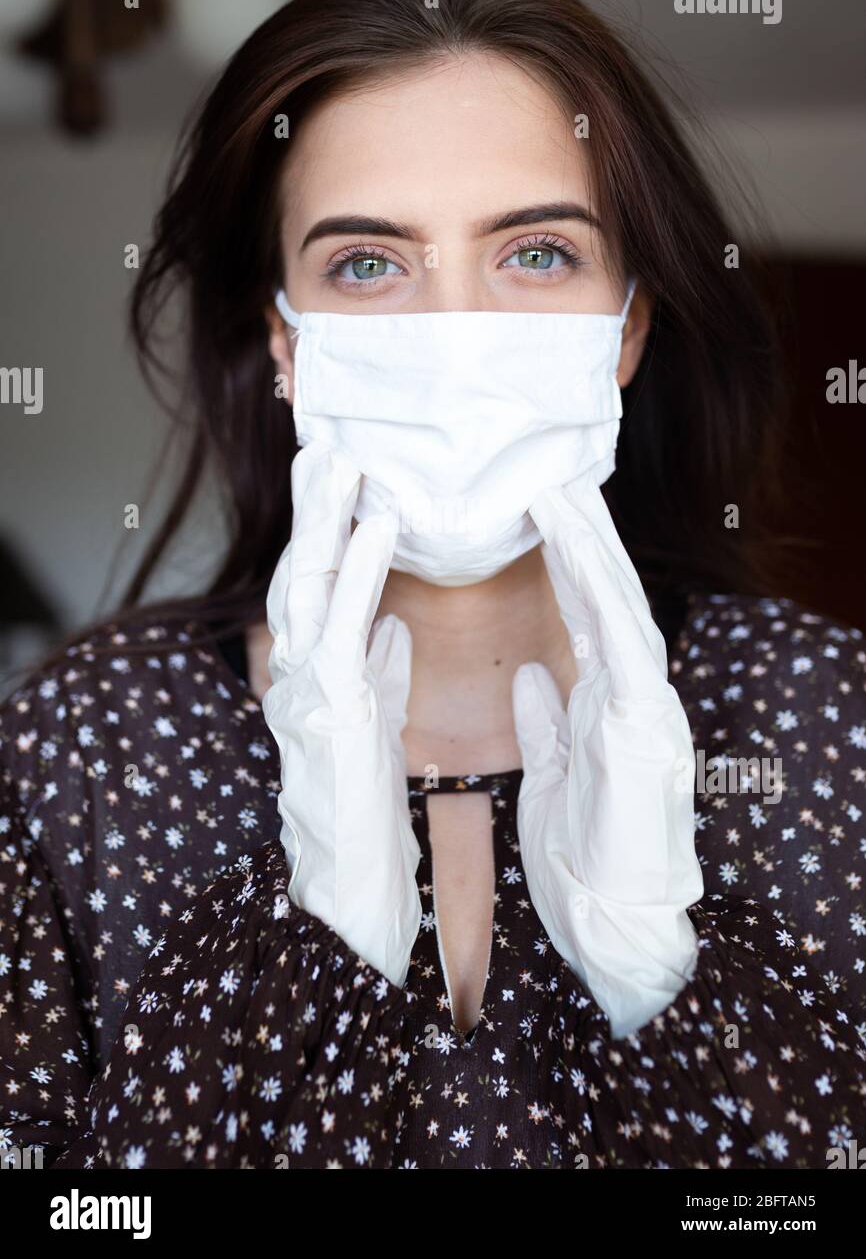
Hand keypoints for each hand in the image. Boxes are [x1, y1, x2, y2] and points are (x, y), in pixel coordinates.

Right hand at [262, 441, 421, 987]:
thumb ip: (379, 671)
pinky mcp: (331, 707)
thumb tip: (393, 626)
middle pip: (300, 572)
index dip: (326, 532)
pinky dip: (361, 566)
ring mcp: (306, 689)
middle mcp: (297, 674)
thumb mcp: (372, 726)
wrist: (350, 889)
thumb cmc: (363, 809)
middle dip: (310, 507)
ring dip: (325, 515)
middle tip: (325, 445)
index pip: (317, 589)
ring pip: (308, 583)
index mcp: (314, 676)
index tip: (341, 481)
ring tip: (342, 457)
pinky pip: (343, 623)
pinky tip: (379, 522)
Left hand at [512, 478, 703, 1037]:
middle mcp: (632, 695)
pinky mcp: (645, 724)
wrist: (616, 925)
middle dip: (580, 537)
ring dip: (590, 546)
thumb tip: (531, 678)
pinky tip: (578, 548)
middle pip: (605, 598)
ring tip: (560, 491)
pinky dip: (600, 590)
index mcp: (607, 705)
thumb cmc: (585, 857)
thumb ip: (547, 721)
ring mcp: (646, 707)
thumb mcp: (552, 776)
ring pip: (619, 606)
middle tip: (551, 478)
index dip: (562, 564)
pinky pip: (621, 642)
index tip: (537, 517)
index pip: (584, 619)